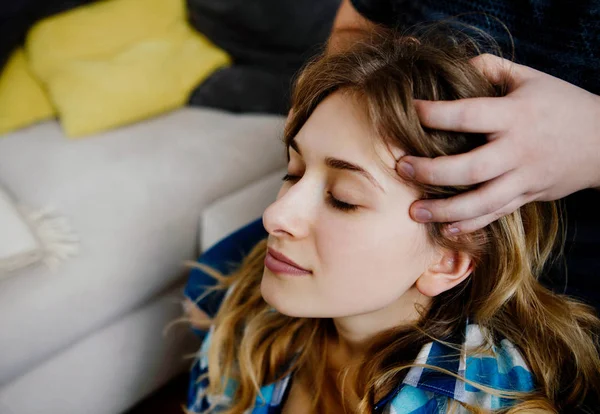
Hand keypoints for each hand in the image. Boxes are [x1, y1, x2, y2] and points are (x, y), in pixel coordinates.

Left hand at [396, 54, 599, 233]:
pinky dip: (471, 225)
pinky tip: (446, 229)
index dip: (435, 113)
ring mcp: (523, 178)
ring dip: (444, 210)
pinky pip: (496, 214)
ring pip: (481, 202)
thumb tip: (456, 66)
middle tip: (402, 168)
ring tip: (413, 212)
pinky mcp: (528, 196)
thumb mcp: (531, 78)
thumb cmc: (562, 104)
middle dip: (431, 172)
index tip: (412, 109)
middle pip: (469, 169)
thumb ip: (492, 69)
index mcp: (515, 116)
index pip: (468, 115)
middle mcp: (518, 150)